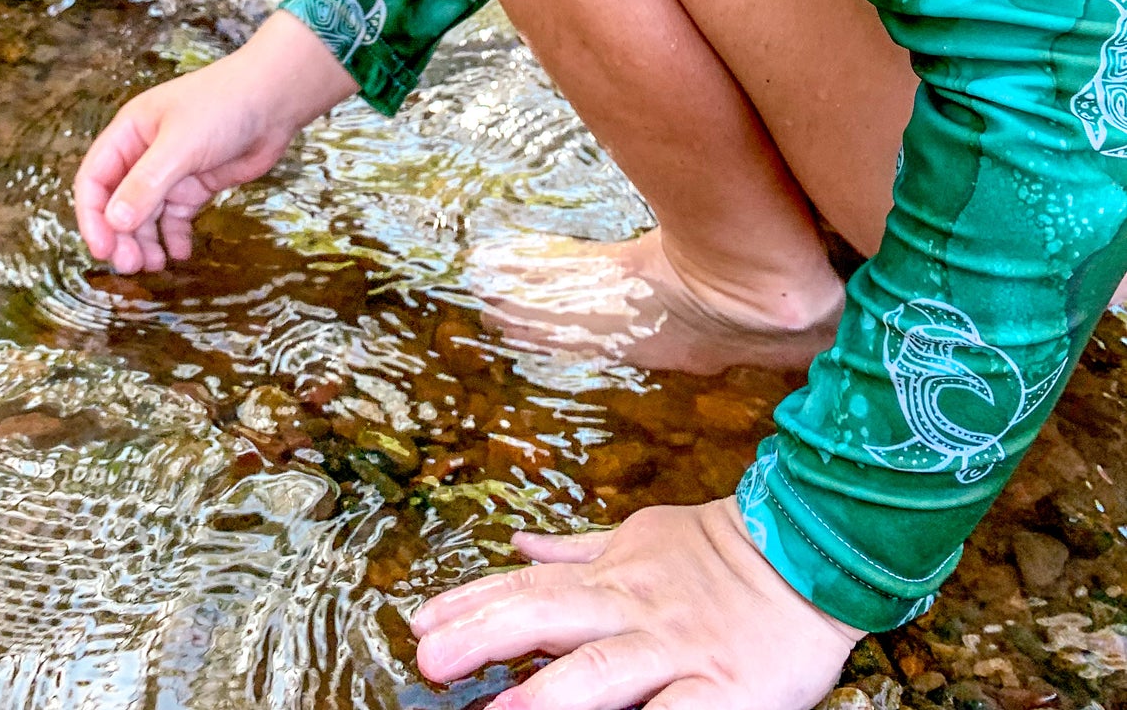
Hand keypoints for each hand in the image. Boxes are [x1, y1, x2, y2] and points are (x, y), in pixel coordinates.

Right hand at [73, 10, 355, 272]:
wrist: (275, 100)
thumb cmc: (223, 106)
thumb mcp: (180, 145)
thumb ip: (146, 184)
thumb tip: (114, 222)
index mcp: (129, 134)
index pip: (94, 180)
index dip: (93, 216)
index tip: (102, 249)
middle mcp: (144, 154)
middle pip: (118, 203)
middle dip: (121, 235)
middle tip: (131, 264)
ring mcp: (171, 171)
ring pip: (146, 215)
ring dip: (145, 241)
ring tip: (155, 264)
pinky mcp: (196, 185)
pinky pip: (175, 218)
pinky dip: (174, 237)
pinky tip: (181, 253)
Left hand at [410, 496, 859, 709]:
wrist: (812, 554)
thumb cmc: (718, 556)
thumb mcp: (641, 538)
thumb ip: (575, 550)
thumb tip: (517, 542)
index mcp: (614, 576)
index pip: (528, 585)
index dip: (472, 603)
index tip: (419, 622)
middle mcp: (635, 609)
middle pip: (549, 616)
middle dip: (485, 636)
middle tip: (429, 659)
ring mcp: (677, 651)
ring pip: (604, 670)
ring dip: (548, 694)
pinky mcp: (725, 691)